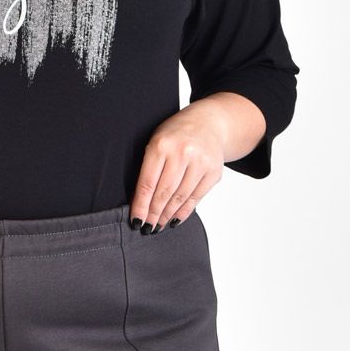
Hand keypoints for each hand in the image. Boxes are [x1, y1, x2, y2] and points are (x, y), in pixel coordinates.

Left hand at [130, 94, 263, 230]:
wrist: (209, 122)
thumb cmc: (176, 134)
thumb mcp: (157, 141)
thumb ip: (148, 168)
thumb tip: (139, 203)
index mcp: (161, 145)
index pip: (147, 183)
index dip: (141, 206)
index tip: (135, 221)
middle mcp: (182, 153)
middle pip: (164, 193)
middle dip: (154, 214)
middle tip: (147, 228)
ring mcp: (201, 162)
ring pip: (180, 198)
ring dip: (167, 215)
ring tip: (159, 226)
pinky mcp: (214, 172)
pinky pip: (196, 197)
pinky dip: (184, 211)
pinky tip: (174, 219)